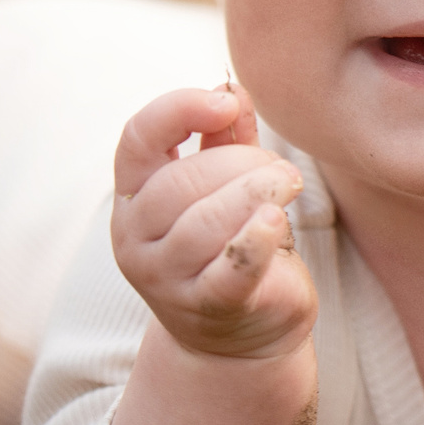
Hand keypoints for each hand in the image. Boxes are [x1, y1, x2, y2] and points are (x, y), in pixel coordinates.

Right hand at [111, 84, 315, 361]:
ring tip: (290, 187)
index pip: (138, 138)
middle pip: (184, 180)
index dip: (179, 109)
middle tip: (282, 172)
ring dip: (260, 193)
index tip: (226, 101)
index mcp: (133, 197)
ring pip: (207, 220)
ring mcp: (166, 278)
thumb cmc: (230, 245)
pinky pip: (231, 268)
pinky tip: (276, 221)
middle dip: (243, 164)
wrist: (240, 336)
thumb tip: (230, 87)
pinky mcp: (210, 307)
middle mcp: (135, 238)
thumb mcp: (223, 186)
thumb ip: (224, 139)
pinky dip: (256, 240)